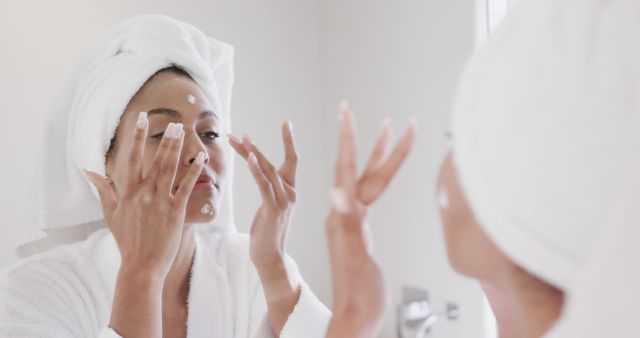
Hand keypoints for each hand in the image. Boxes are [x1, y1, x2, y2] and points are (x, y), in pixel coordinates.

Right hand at [85, 117, 204, 278]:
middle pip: (154, 160)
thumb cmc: (126, 240)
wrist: (140, 266)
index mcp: (127, 192)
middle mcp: (142, 193)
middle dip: (164, 139)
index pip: (132, 158)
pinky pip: (185, 187)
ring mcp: (158, 202)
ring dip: (177, 149)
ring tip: (184, 132)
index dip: (137, 137)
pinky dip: (194, 171)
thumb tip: (88, 170)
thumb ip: (103, 189)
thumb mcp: (110, 213)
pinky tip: (201, 158)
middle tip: (174, 122)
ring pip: (169, 169)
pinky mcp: (174, 212)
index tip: (141, 118)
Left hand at [228, 121, 297, 266]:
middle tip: (240, 134)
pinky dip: (256, 170)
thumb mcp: (269, 207)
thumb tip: (259, 171)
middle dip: (254, 147)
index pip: (292, 159)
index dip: (289, 141)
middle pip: (273, 162)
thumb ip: (268, 188)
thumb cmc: (266, 233)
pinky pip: (264, 185)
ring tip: (239, 139)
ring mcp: (284, 201)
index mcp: (291, 191)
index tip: (287, 122)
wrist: (270, 258)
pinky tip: (248, 158)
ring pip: (268, 171)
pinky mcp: (273, 209)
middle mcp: (291, 193)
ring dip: (252, 154)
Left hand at [325, 103, 415, 337]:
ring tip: (390, 132)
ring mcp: (354, 223)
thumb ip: (348, 224)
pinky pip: (370, 197)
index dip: (351, 140)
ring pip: (368, 181)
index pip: (349, 169)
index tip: (348, 112)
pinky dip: (379, 180)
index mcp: (344, 215)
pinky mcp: (362, 232)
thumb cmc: (357, 294)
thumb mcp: (354, 256)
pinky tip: (380, 176)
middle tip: (386, 117)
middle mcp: (347, 214)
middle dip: (373, 141)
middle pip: (362, 170)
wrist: (357, 317)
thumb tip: (337, 192)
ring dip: (379, 156)